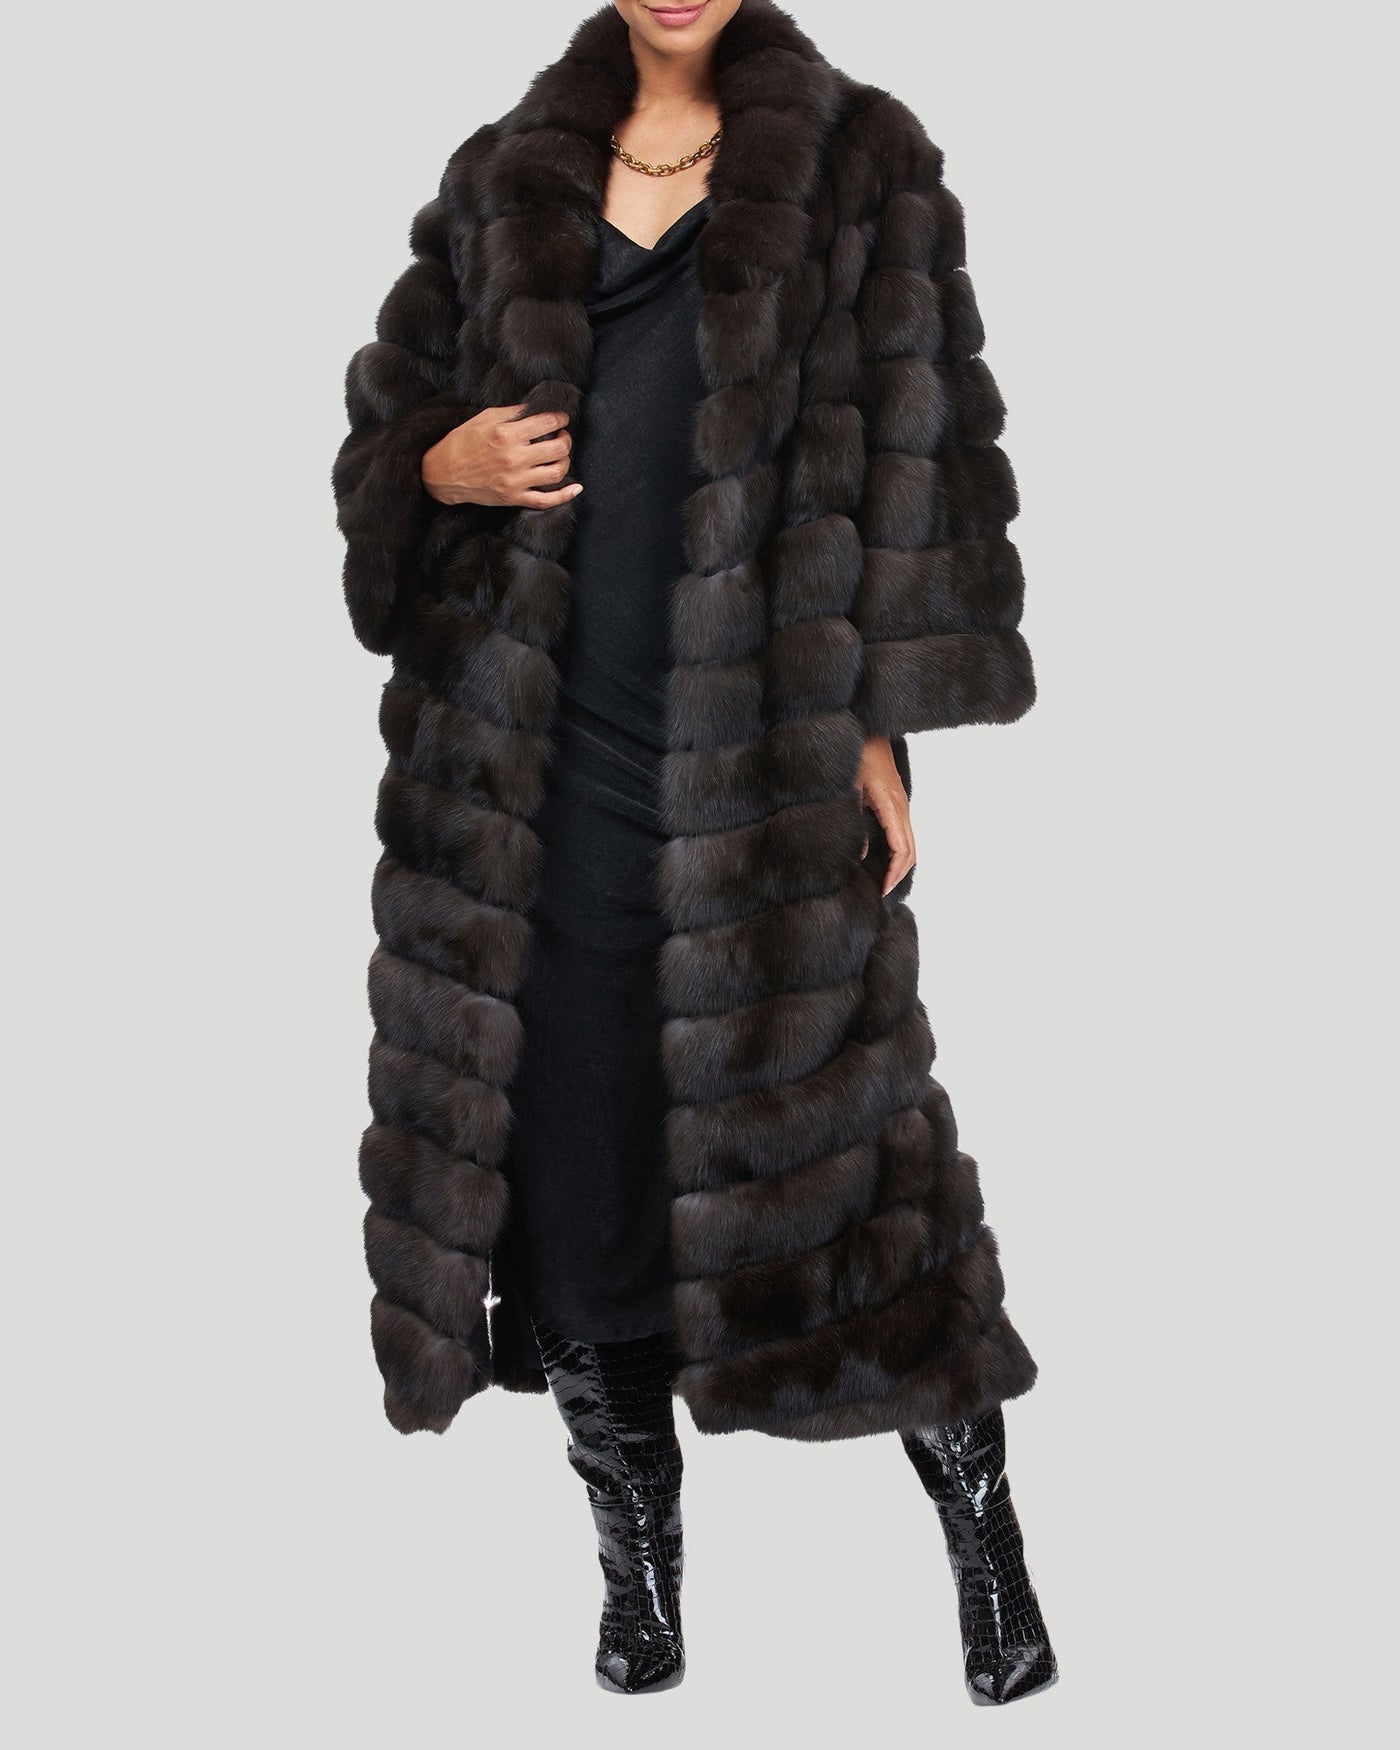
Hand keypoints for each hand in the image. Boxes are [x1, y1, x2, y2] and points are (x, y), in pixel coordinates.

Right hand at [421, 404, 582, 507]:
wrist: (444, 473)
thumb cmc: (463, 442)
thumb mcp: (485, 418)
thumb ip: (513, 413)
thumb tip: (536, 408)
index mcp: (506, 434)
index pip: (547, 423)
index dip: (560, 419)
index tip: (561, 419)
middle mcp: (514, 458)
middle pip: (557, 448)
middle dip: (565, 439)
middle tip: (562, 436)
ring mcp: (516, 481)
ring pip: (557, 473)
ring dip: (565, 461)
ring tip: (560, 455)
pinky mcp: (514, 497)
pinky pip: (546, 501)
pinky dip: (564, 496)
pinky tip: (576, 488)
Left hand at [857, 736, 915, 896]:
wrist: (868, 732)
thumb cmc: (857, 756)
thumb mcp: (849, 788)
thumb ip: (853, 821)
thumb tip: (857, 855)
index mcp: (891, 805)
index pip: (902, 849)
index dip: (894, 873)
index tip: (882, 889)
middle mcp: (902, 807)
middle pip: (911, 851)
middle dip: (899, 874)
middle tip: (883, 892)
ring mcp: (902, 805)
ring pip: (911, 843)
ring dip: (901, 864)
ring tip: (885, 881)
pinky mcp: (897, 803)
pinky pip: (905, 833)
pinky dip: (900, 851)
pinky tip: (886, 859)